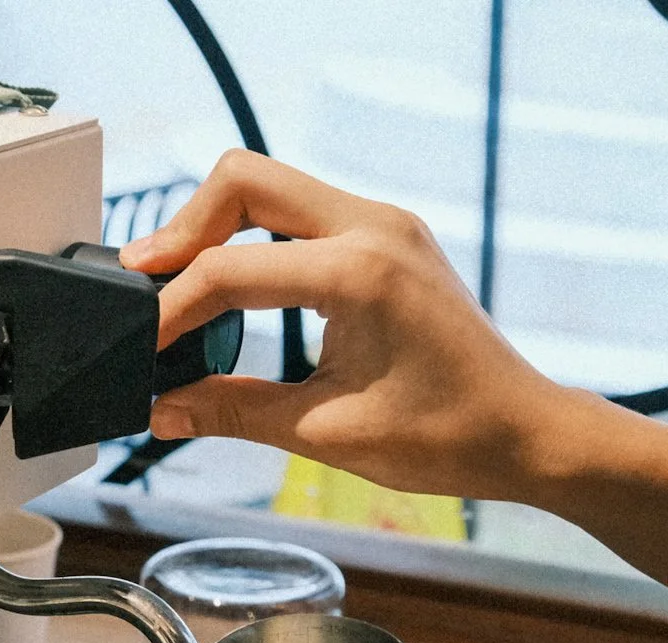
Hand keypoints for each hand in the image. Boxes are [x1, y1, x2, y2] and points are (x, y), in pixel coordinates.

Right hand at [119, 151, 568, 503]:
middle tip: (144, 283)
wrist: (524, 431)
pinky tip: (236, 284)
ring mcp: (385, 223)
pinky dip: (256, 236)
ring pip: (271, 185)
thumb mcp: (326, 432)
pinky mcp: (388, 235)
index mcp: (361, 273)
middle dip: (184, 229)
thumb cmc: (450, 436)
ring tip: (180, 285)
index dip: (171, 309)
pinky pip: (302, 210)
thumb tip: (162, 409)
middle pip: (244, 180)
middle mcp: (375, 227)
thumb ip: (233, 411)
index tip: (143, 347)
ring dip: (217, 226)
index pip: (230, 270)